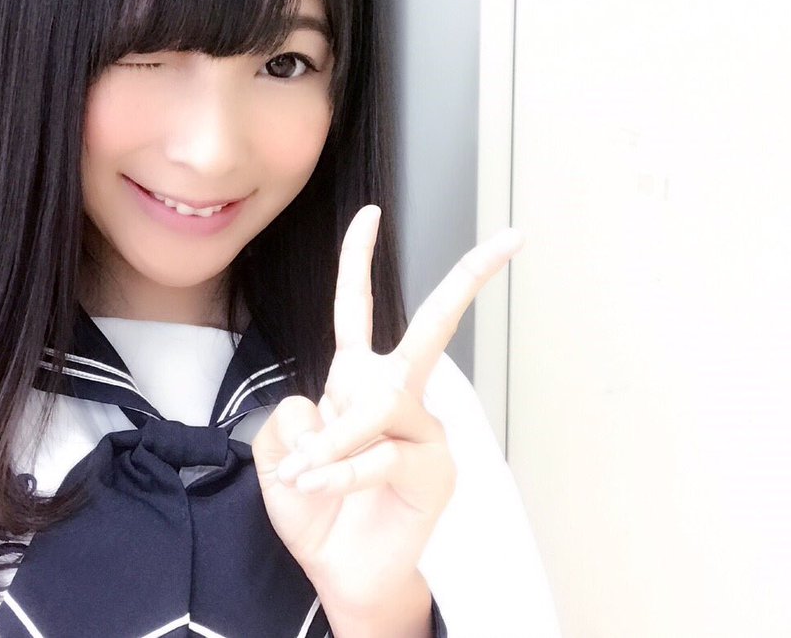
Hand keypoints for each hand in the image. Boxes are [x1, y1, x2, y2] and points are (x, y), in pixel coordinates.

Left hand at [252, 204, 523, 624]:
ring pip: (380, 404)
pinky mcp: (435, 468)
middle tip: (510, 240)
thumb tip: (318, 404)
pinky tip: (320, 488)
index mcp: (357, 383)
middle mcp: (398, 397)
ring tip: (305, 474)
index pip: (357, 313)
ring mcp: (425, 430)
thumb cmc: (318, 513)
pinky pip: (381, 454)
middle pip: (431, 329)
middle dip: (467, 280)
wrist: (343, 575)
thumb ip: (286, 422)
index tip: (370, 215)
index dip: (358, 263)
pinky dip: (341, 472)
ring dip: (334, 439)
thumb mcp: (280, 462)